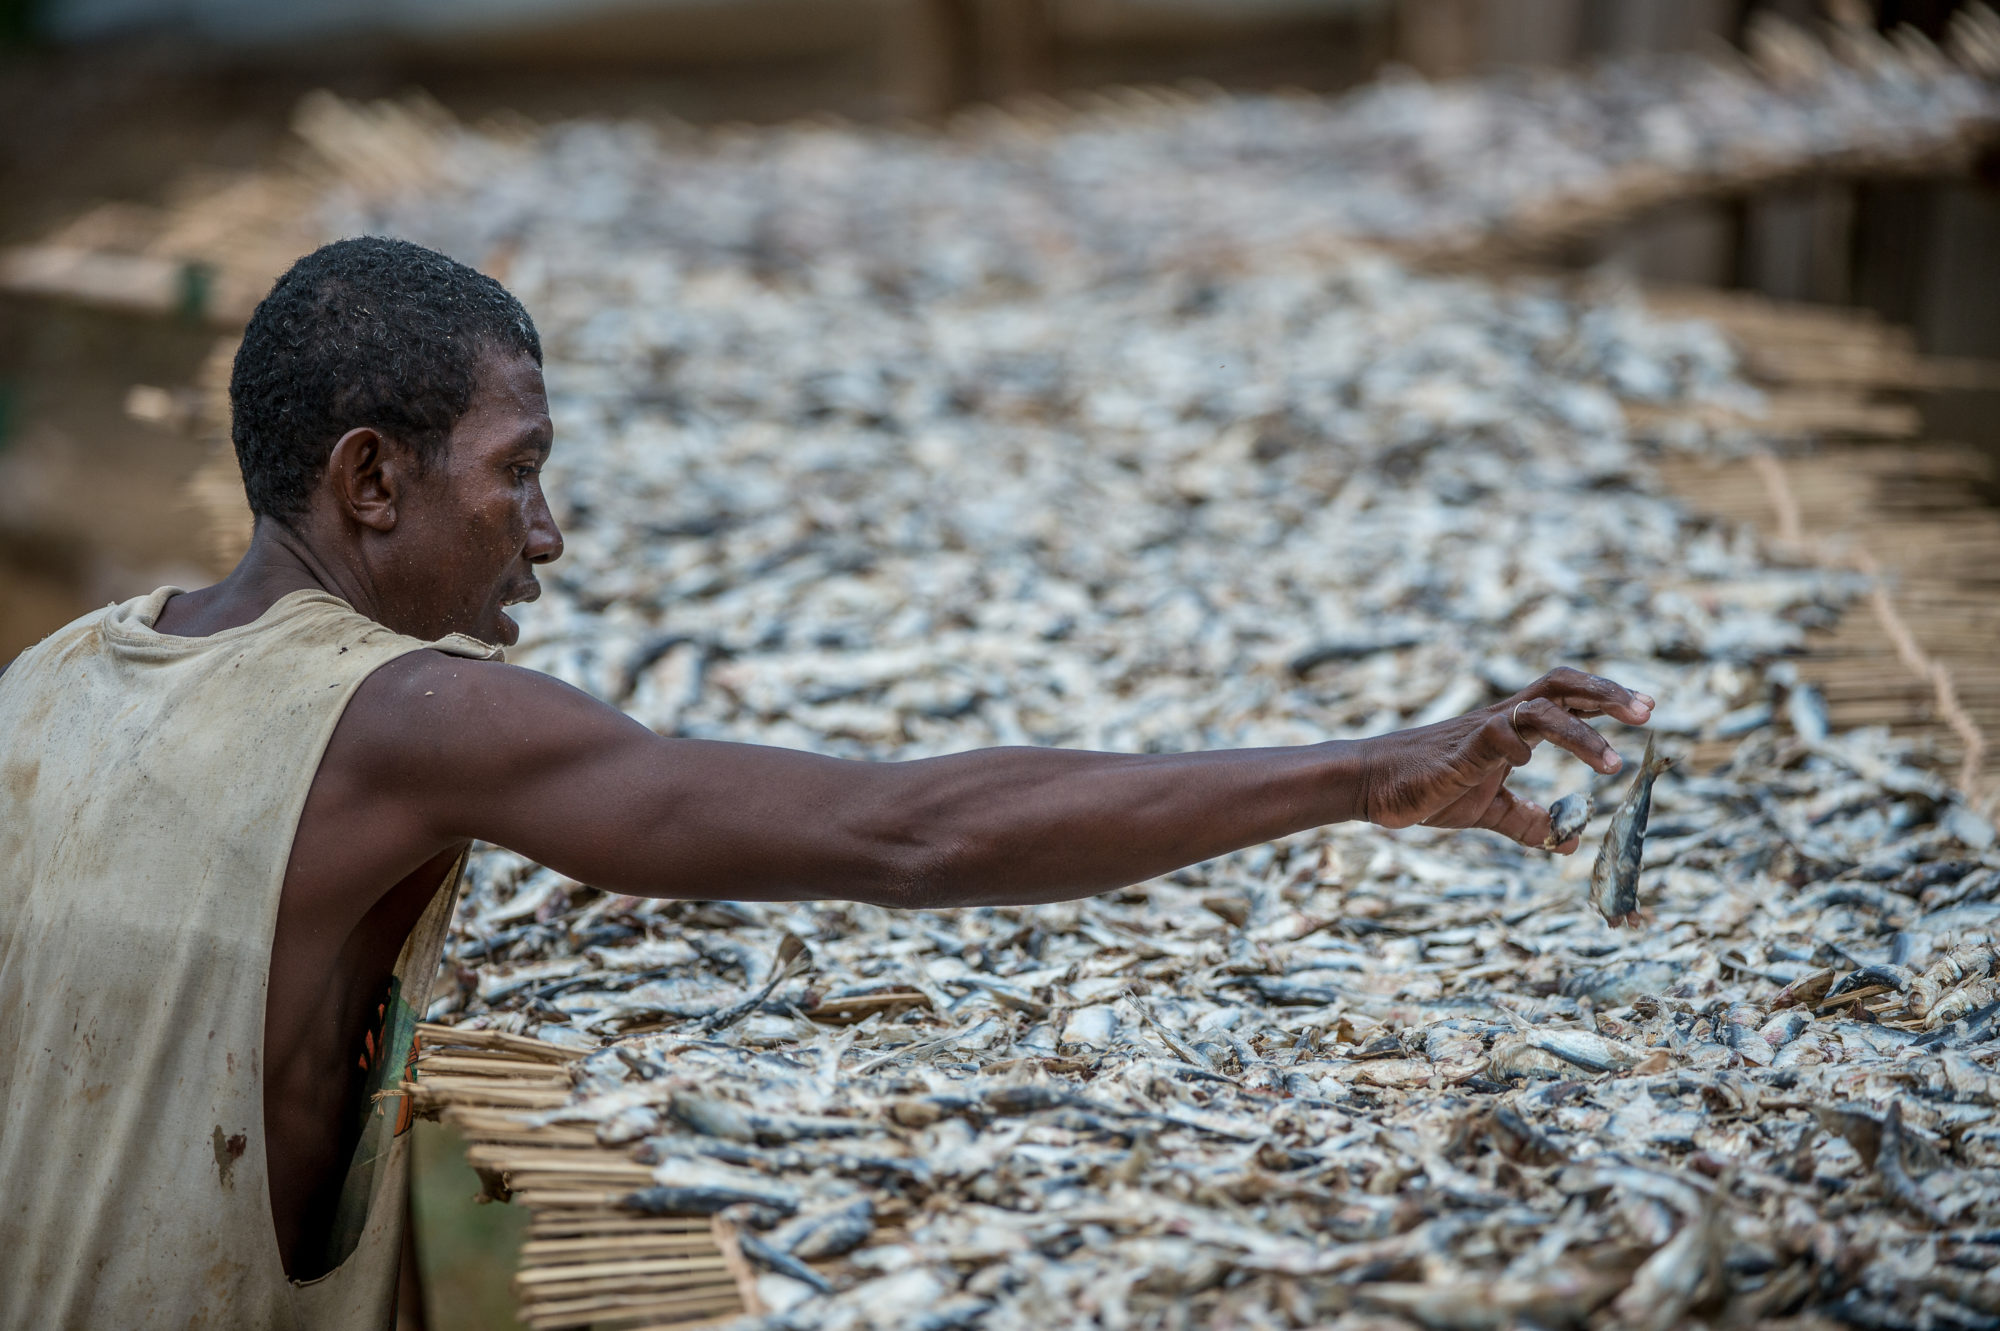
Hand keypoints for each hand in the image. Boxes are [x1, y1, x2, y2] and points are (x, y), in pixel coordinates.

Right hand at [1357, 667, 1653, 851]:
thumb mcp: (1486, 810)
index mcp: (1513, 728)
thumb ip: (1526, 820)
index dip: (1608, 701)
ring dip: (1583, 732)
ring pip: (1542, 709)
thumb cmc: (1426, 788)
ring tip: (1613, 764)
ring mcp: (1484, 730)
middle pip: (1564, 685)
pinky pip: (1499, 734)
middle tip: (1648, 712)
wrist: (1371, 784)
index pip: (1569, 700)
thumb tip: (1568, 843)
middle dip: (1608, 694)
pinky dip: (1521, 744)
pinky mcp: (1461, 749)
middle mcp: (1504, 719)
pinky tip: (1529, 763)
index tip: (1646, 711)